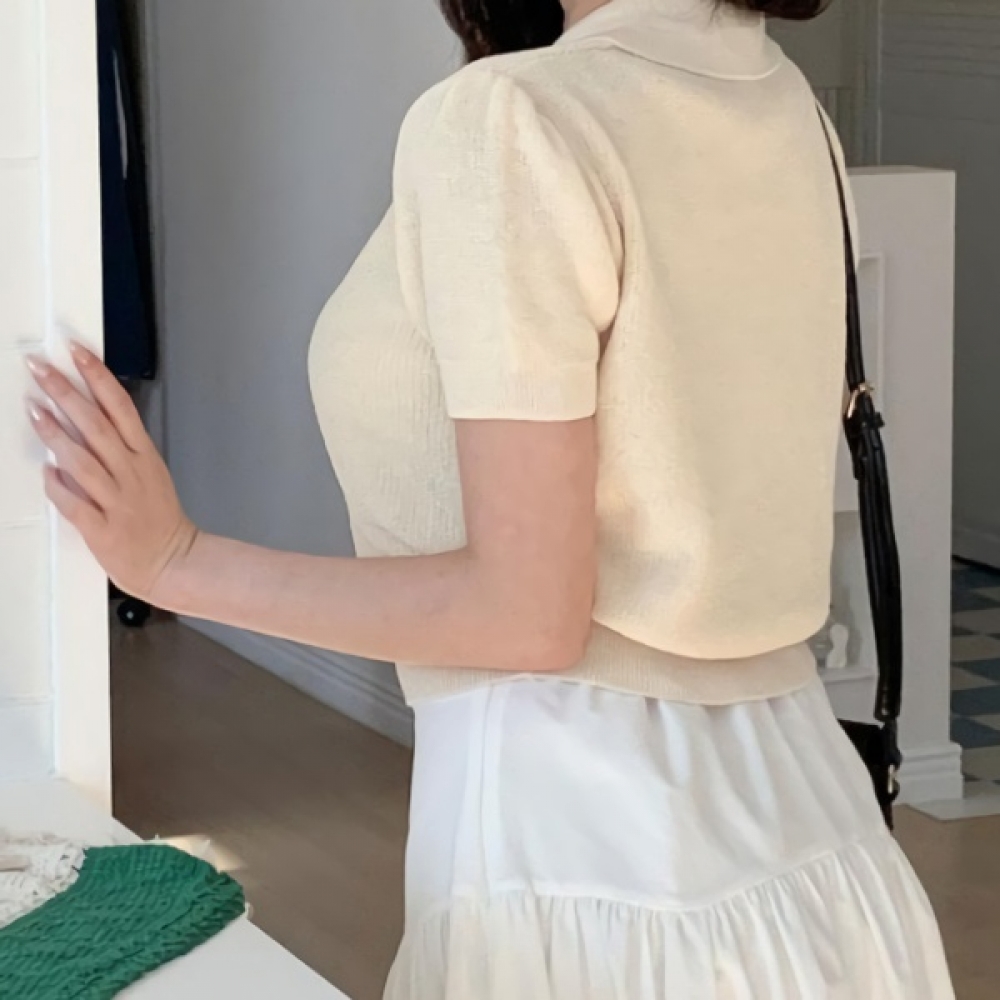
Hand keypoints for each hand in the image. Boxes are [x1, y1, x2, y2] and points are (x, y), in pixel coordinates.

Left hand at [26, 342, 197, 603]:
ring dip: (56, 433)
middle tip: (40, 368)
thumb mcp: (148, 474)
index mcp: (143, 456)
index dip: (97, 376)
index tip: (76, 352)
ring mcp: (117, 500)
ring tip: (33, 409)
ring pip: (83, 460)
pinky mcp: (103, 528)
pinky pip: (74, 503)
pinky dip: (59, 486)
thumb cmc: (158, 519)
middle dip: (66, 393)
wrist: (173, 563)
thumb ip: (118, 450)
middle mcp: (131, 472)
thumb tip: (79, 422)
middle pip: (96, 425)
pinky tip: (45, 470)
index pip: (120, 406)